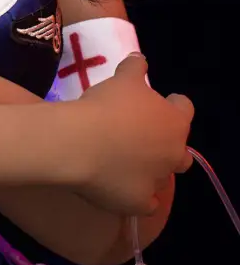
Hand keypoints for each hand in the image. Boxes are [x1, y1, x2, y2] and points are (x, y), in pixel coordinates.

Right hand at [72, 55, 193, 215]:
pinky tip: (123, 191)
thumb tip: (139, 60)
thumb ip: (135, 68)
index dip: (172, 105)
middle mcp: (173, 153)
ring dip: (149, 171)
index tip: (158, 102)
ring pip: (162, 179)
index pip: (184, 109)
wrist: (80, 143)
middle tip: (142, 139)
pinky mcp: (139, 203)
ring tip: (125, 164)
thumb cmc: (106, 107)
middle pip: (180, 152)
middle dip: (165, 146)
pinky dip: (138, 199)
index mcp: (174, 122)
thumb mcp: (123, 79)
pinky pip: (145, 205)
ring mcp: (157, 180)